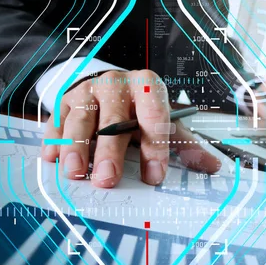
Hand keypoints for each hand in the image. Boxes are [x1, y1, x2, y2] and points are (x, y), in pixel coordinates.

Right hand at [41, 69, 220, 187]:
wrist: (114, 86)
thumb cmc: (143, 109)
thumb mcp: (167, 121)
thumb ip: (186, 144)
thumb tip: (213, 167)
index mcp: (148, 87)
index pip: (154, 117)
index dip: (155, 147)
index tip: (154, 176)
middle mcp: (118, 84)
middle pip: (113, 119)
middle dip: (110, 151)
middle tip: (107, 180)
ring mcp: (89, 90)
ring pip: (81, 119)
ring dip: (77, 147)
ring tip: (75, 172)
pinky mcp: (66, 99)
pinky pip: (57, 120)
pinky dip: (54, 140)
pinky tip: (52, 159)